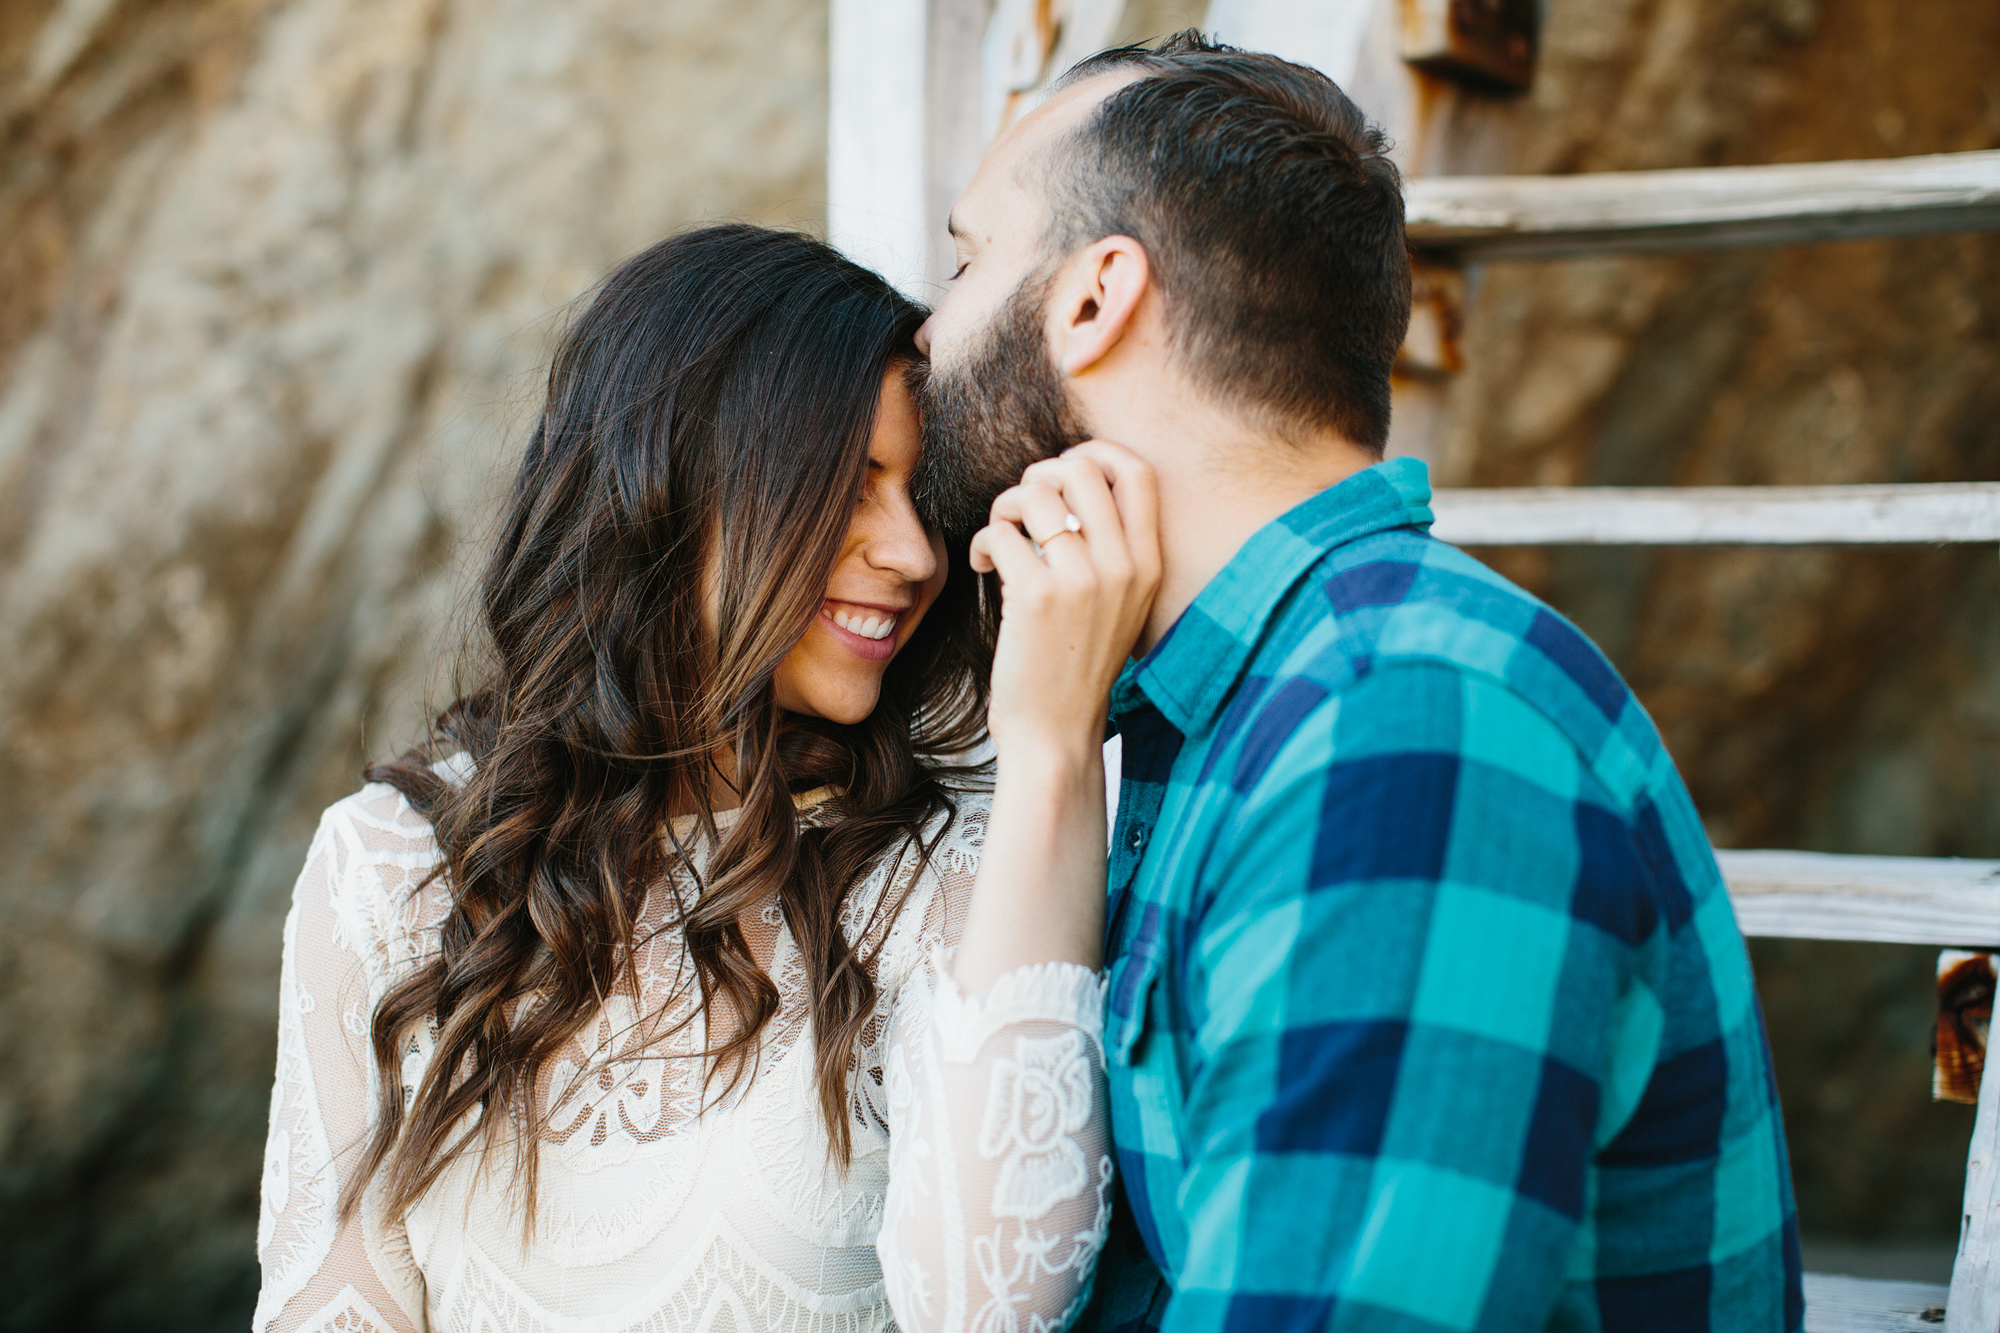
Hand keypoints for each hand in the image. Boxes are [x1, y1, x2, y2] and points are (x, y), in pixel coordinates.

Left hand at [969, 442, 1160, 762]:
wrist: (1056, 733)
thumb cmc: (1075, 664)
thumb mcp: (1116, 603)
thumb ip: (1108, 547)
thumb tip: (1066, 481)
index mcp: (1148, 564)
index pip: (1136, 471)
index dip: (1093, 453)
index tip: (1062, 471)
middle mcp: (1124, 566)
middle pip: (1080, 468)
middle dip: (1040, 476)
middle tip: (1023, 510)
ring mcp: (1082, 579)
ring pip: (1034, 493)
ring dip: (1005, 507)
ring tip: (1000, 540)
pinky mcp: (1037, 594)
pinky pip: (1000, 531)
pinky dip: (984, 542)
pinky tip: (984, 568)